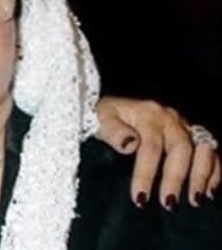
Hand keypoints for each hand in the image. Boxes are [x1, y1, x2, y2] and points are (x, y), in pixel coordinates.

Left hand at [95, 96, 219, 208]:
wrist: (113, 108)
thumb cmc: (105, 117)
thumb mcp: (102, 120)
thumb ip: (113, 131)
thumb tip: (129, 144)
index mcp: (148, 114)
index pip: (150, 146)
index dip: (146, 174)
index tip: (140, 197)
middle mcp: (170, 118)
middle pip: (180, 149)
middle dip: (175, 178)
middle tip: (168, 203)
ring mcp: (184, 126)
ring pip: (202, 149)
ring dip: (201, 175)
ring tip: (195, 199)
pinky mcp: (192, 134)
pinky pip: (210, 152)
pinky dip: (214, 171)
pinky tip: (210, 191)